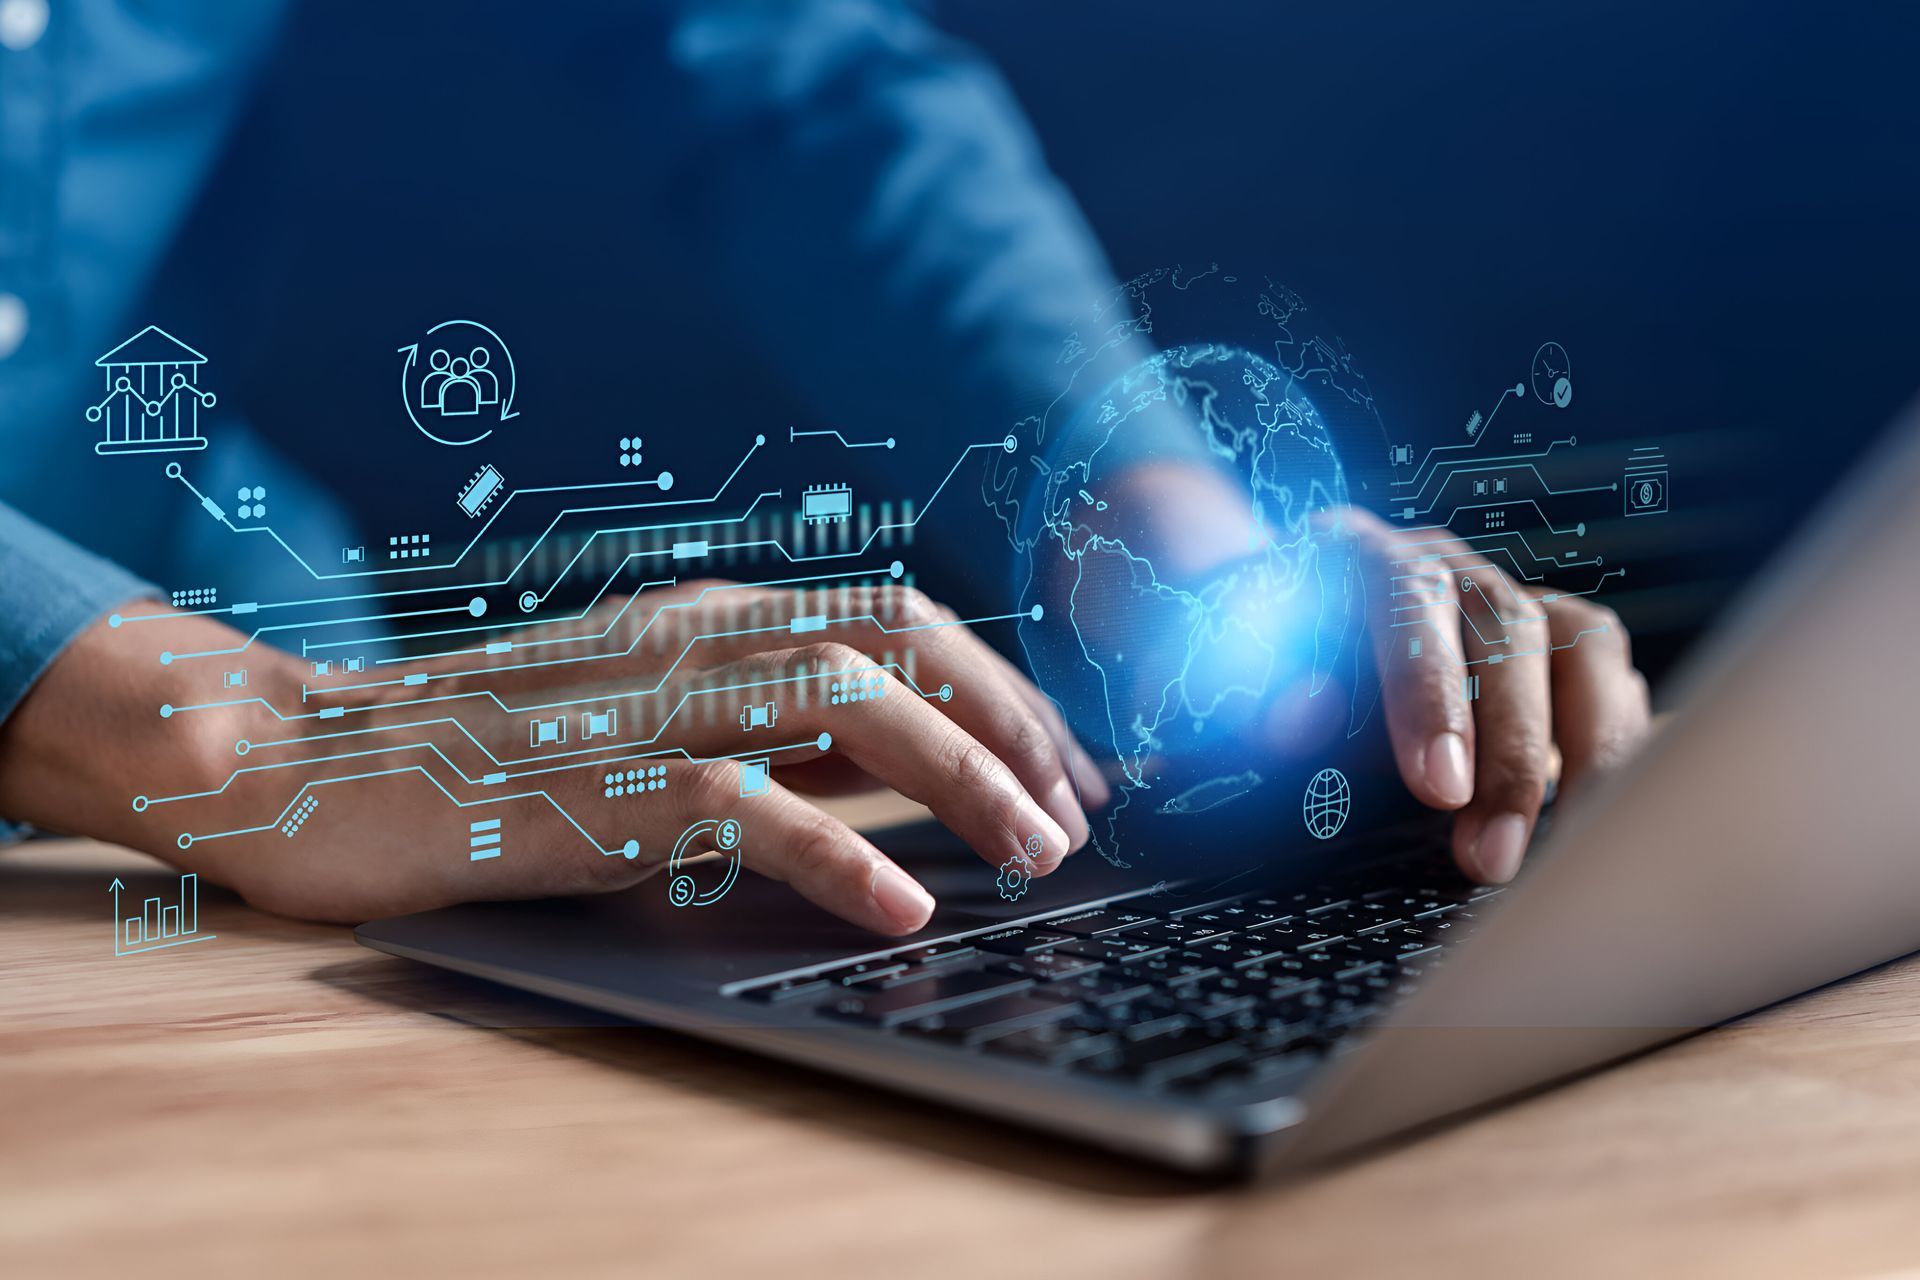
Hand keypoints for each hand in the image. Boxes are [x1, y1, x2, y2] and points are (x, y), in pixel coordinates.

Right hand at [0, 582, 1107, 932]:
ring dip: (961, 776)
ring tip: (1036, 853)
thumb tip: (904, 769)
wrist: (319, 759)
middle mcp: (693, 632)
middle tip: (1081, 809)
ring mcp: (645, 699)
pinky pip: (743, 807)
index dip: (999, 681)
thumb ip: (766, 728)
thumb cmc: (499, 750)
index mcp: (713, 611)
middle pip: (896, 639)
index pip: (894, 614)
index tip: (1068, 759)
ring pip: (844, 702)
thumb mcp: (655, 716)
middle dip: (1011, 719)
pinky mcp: (592, 783)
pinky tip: (901, 904)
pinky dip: (837, 853)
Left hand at [1079, 464, 1649, 883]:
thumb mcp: (1200, 675)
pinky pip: (1607, 676)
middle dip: (1507, 749)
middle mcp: (1438, 564)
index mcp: (1348, 553)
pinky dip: (1618, 742)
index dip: (1428, 693)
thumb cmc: (1225, 666)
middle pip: (1506, 627)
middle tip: (1490, 857)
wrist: (1252, 638)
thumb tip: (1295, 721)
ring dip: (1585, 750)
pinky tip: (1602, 816)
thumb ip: (1237, 695)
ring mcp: (1500, 596)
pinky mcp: (1549, 642)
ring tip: (1567, 849)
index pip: (1403, 601)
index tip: (1438, 789)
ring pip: (1581, 645)